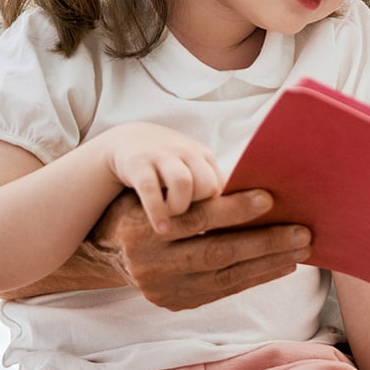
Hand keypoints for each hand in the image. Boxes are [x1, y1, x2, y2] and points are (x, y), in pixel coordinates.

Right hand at [89, 189, 311, 310]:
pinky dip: (255, 277)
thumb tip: (252, 188)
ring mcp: (162, 290)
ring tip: (300, 250)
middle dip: (264, 243)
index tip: (269, 199)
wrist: (113, 250)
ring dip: (268, 263)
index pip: (197, 219)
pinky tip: (281, 266)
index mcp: (143, 228)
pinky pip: (223, 291)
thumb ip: (194, 194)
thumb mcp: (160, 193)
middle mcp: (150, 264)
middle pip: (217, 253)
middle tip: (302, 233)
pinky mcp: (176, 304)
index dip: (234, 209)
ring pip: (225, 277)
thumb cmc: (147, 207)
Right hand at [101, 123, 223, 232]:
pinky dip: (158, 210)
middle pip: (209, 184)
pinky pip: (150, 188)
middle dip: (204, 209)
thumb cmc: (166, 169)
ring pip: (183, 182)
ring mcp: (161, 156)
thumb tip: (243, 213)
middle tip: (191, 224)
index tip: (219, 227)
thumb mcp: (192, 170)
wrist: (126, 142)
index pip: (224, 187)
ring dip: (180, 207)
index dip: (223, 211)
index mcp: (204, 157)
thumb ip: (211, 188)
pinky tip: (161, 228)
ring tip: (171, 227)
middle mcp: (186, 152)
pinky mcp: (137, 163)